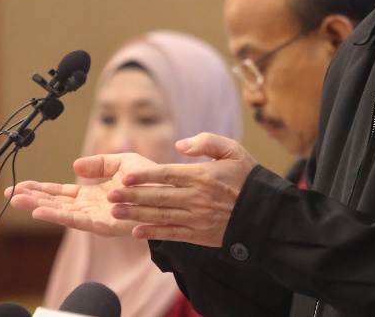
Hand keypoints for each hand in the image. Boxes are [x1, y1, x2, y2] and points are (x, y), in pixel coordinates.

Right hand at [5, 152, 156, 236]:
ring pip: (60, 212)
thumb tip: (75, 165)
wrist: (170, 194)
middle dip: (31, 199)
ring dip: (37, 206)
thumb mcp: (122, 162)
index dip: (40, 189)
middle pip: (54, 203)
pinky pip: (75, 220)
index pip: (60, 192)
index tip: (19, 186)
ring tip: (16, 201)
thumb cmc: (150, 180)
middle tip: (8, 194)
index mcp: (93, 194)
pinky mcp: (102, 224)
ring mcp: (94, 217)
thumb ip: (99, 162)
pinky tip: (40, 212)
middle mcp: (90, 207)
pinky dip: (56, 216)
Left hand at [106, 133, 256, 246]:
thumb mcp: (233, 150)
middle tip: (111, 195)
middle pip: (159, 196)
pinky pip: (172, 233)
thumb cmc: (247, 177)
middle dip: (133, 196)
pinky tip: (136, 232)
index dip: (145, 176)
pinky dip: (154, 234)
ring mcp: (197, 217)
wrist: (263, 212)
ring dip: (136, 214)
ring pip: (161, 215)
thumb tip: (181, 144)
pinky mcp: (199, 234)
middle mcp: (197, 197)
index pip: (168, 174)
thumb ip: (206, 142)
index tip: (125, 176)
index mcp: (203, 175)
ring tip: (115, 211)